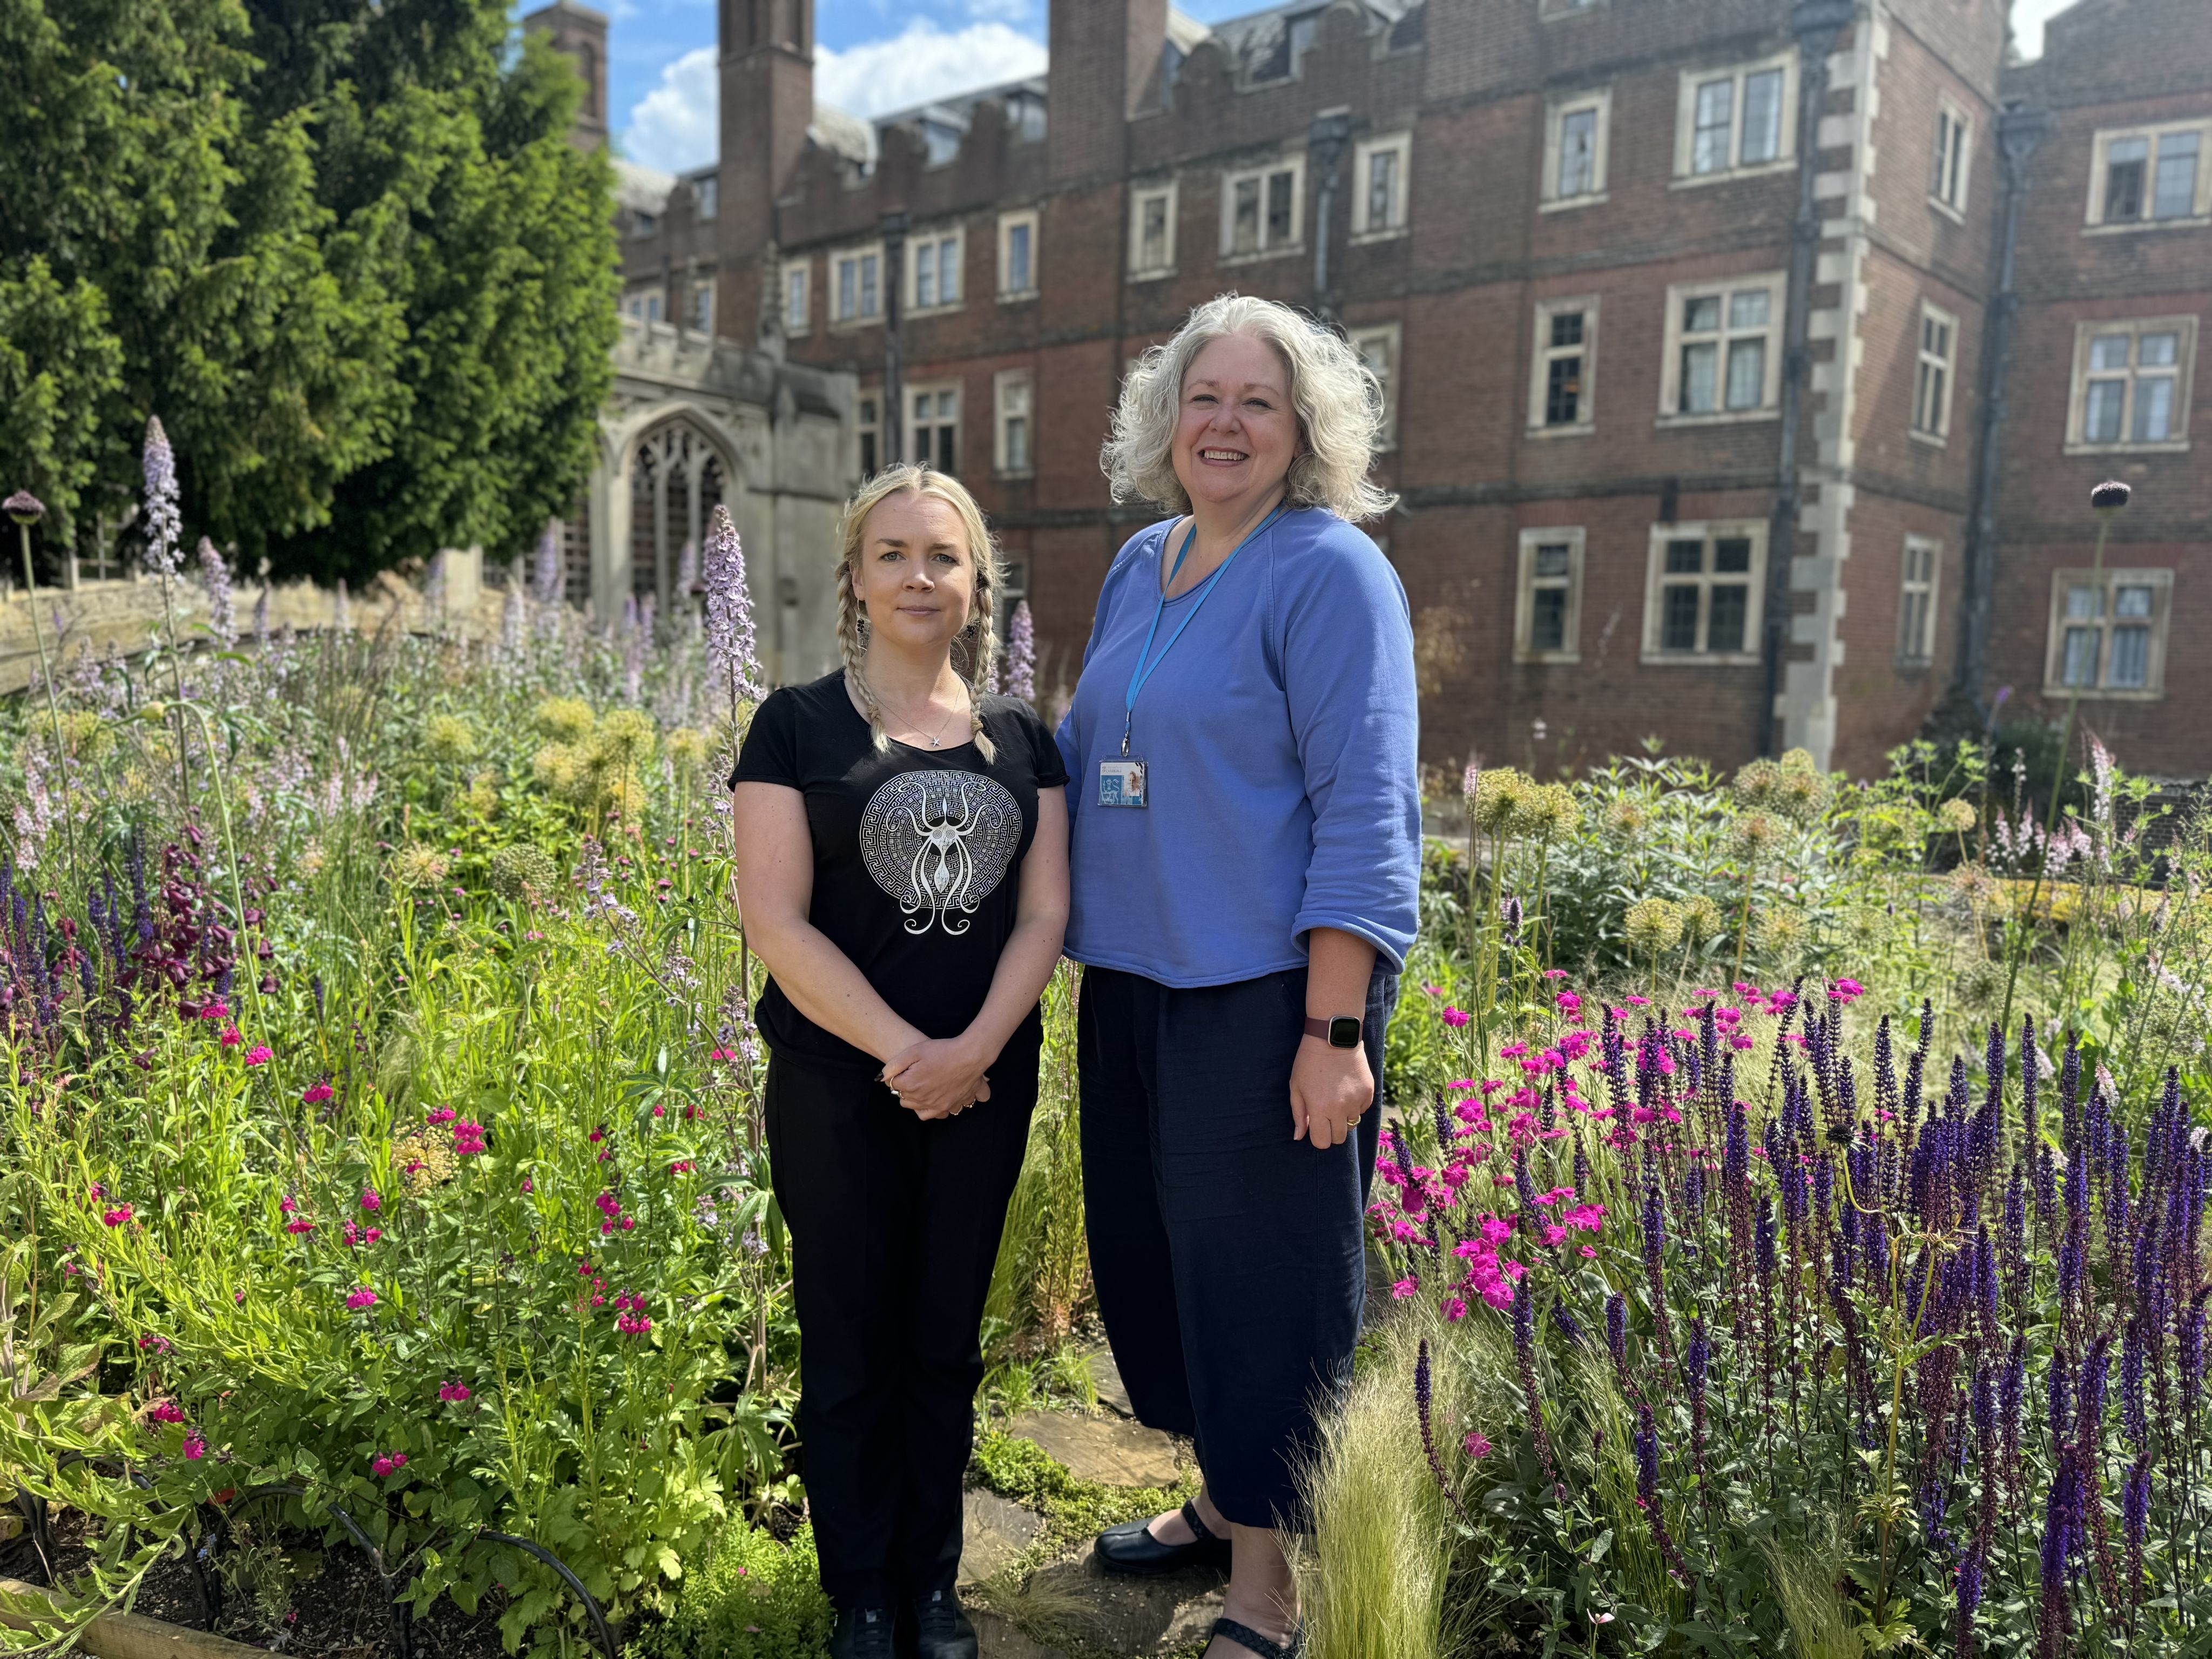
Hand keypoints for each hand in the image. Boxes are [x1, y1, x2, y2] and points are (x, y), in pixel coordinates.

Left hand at [882, 1037, 993, 1120]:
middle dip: (906, 1089)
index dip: (899, 1075)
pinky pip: (933, 1115)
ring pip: (916, 1108)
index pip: (894, 1085)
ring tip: (923, 1087)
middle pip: (904, 1099)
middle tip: (915, 1076)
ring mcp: (936, 1105)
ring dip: (916, 1100)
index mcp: (911, 1084)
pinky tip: (933, 1098)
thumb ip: (894, 1065)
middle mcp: (922, 1098)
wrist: (970, 1056)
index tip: (907, 1068)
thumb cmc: (942, 1050)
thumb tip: (881, 1078)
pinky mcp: (948, 1107)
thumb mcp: (914, 1051)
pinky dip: (930, 1109)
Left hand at [1290, 1036, 1372, 1150]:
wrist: (1333, 1038)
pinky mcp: (1369, 1092)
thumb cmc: (1309, 1062)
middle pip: (1339, 1138)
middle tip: (1326, 1114)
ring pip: (1352, 1123)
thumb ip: (1299, 1114)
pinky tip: (1348, 1089)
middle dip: (1331, 1131)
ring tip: (1336, 1097)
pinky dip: (1356, 1105)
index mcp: (1319, 1109)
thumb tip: (1299, 1137)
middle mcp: (1340, 1109)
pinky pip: (1363, 1109)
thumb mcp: (1296, 1087)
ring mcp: (1357, 1101)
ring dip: (1344, 1117)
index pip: (1322, 1142)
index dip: (1318, 1138)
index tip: (1316, 1127)